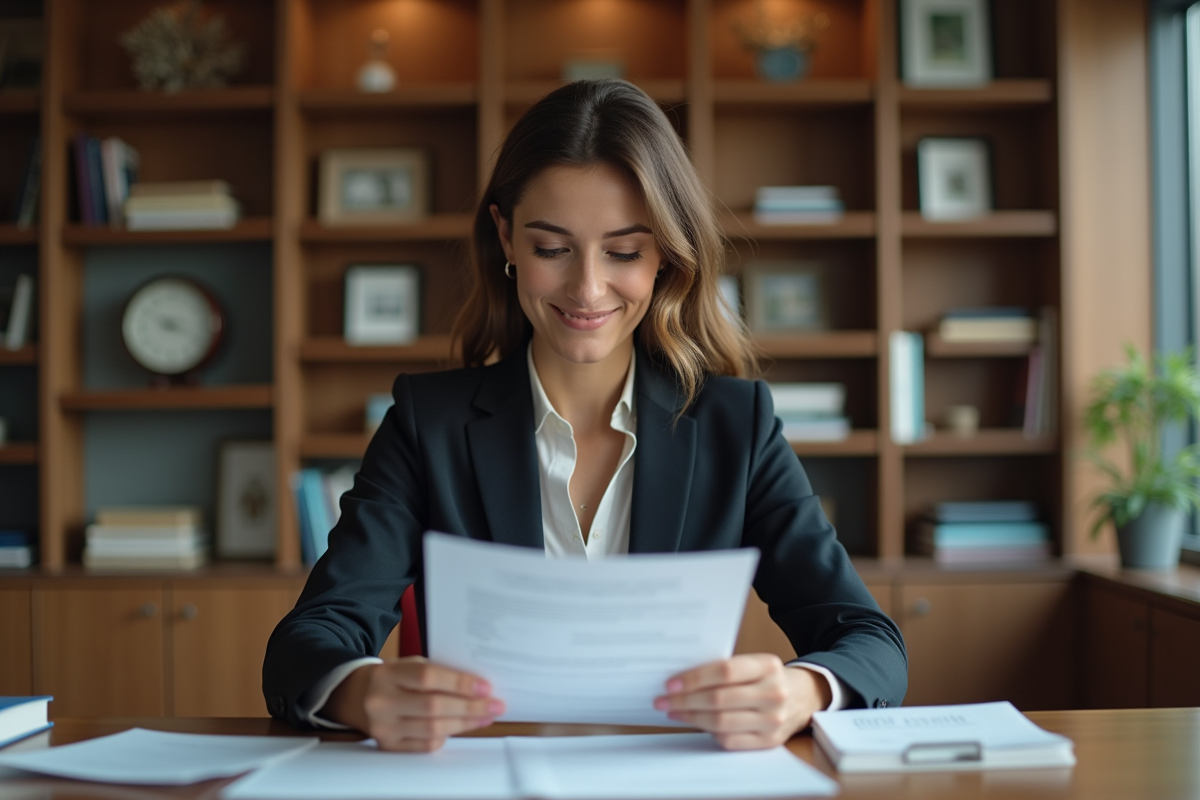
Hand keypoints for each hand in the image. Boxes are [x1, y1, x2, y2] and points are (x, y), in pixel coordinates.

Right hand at [322, 657, 504, 751]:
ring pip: (432, 729)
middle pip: (433, 707)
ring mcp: (383, 727)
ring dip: (465, 723)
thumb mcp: (408, 666)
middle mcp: (381, 702)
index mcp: (387, 674)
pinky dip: (447, 736)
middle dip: (470, 707)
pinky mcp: (388, 746)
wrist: (356, 696)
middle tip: (495, 705)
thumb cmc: (391, 678)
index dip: (459, 683)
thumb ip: (437, 673)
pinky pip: (425, 745)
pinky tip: (462, 727)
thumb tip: (476, 686)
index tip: (484, 686)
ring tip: (485, 716)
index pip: (427, 678)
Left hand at [654, 654, 831, 749]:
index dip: (694, 678)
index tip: (671, 683)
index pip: (724, 671)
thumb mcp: (754, 664)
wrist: (804, 697)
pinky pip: (730, 739)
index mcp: (768, 666)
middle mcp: (773, 693)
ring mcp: (773, 720)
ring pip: (721, 722)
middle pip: (719, 699)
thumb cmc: (768, 677)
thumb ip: (725, 669)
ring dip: (691, 717)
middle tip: (663, 700)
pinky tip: (694, 722)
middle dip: (685, 700)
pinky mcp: (769, 741)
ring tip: (673, 712)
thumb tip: (681, 679)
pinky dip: (708, 732)